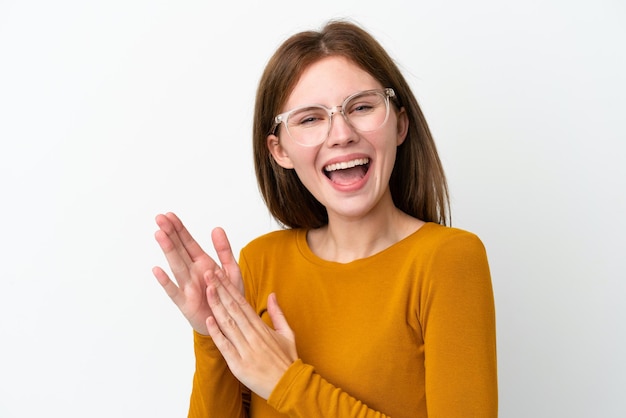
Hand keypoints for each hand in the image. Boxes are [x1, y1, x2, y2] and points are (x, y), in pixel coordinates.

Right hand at [152, 212, 243, 334]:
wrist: (229, 322)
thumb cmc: (229, 297)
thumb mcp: (231, 270)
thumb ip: (224, 250)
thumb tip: (216, 228)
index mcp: (203, 263)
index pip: (189, 243)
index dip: (179, 229)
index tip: (169, 215)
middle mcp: (192, 273)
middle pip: (179, 250)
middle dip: (170, 234)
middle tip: (159, 218)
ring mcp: (187, 287)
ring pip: (176, 265)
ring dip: (168, 250)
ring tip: (159, 234)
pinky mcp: (185, 303)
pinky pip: (174, 291)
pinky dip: (166, 281)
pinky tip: (157, 270)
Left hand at [205, 268, 297, 399]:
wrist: (290, 385)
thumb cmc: (287, 360)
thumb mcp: (287, 333)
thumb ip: (278, 313)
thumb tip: (272, 294)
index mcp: (262, 327)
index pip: (243, 302)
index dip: (230, 287)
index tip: (220, 274)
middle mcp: (253, 335)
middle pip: (233, 308)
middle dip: (220, 289)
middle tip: (209, 273)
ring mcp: (246, 349)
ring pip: (228, 323)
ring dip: (216, 305)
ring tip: (207, 289)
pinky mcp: (239, 365)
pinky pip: (226, 346)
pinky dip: (217, 333)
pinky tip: (209, 320)